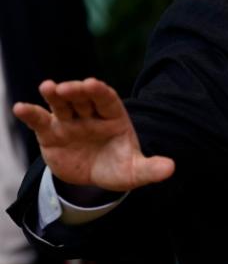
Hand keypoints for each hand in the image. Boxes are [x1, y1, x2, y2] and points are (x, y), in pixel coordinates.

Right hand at [12, 78, 173, 191]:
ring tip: (48, 87)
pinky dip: (30, 113)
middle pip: (83, 98)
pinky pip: (40, 120)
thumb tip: (171, 168)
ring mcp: (70, 122)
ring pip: (62, 104)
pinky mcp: (51, 133)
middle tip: (67, 87)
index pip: (108, 100)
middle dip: (76, 91)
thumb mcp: (135, 171)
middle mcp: (91, 115)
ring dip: (54, 95)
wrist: (93, 179)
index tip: (93, 83)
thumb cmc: (117, 167)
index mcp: (114, 117)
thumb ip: (150, 168)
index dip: (100, 91)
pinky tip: (20, 108)